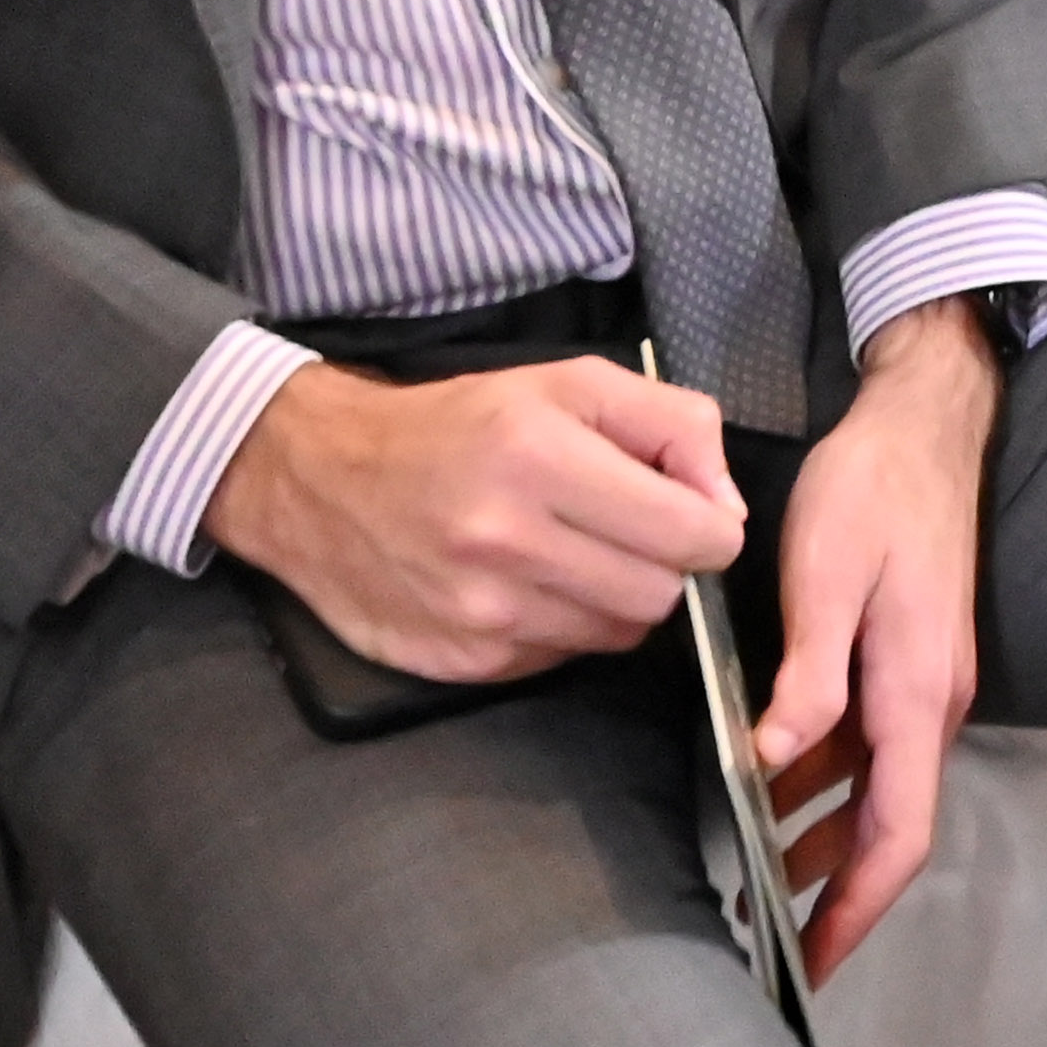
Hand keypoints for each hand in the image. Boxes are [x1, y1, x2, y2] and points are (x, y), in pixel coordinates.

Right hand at [201, 353, 744, 683]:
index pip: (693, 535)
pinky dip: (562, 627)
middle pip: (661, 595)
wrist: (319, 479)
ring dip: (613, 599)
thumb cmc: (458, 422)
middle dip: (662, 565)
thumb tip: (726, 505)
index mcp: (541, 455)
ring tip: (570, 553)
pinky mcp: (465, 663)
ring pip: (617, 635)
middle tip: (624, 531)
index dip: (709, 526)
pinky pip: (562, 659)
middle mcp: (510, 540)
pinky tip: (525, 585)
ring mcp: (485, 612)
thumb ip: (671, 424)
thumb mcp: (567, 383)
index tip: (687, 511)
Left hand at [756, 299, 1001, 980]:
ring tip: (760, 872)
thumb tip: (774, 763)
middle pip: (892, 826)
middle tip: (766, 930)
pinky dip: (827, 784)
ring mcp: (926, 682)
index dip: (859, 908)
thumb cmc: (872, 491)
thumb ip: (809, 675)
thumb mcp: (827, 574)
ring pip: (879, 789)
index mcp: (917, 694)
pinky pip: (872, 748)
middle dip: (835, 890)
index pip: (900, 834)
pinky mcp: (910, 659)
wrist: (924, 422)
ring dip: (826, 838)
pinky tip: (778, 787)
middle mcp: (932, 703)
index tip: (815, 961)